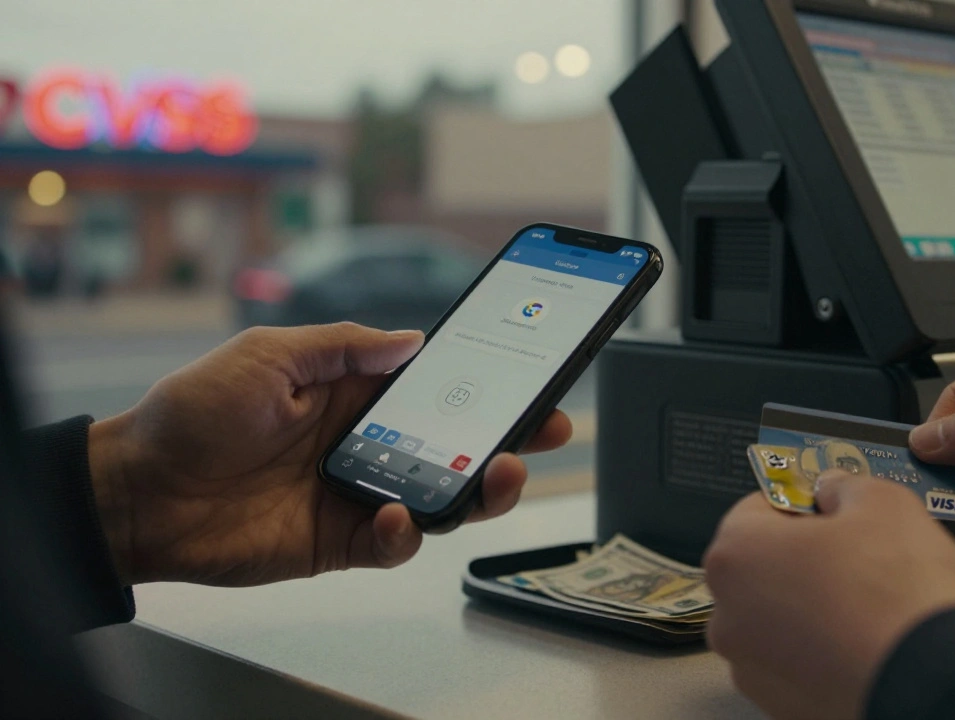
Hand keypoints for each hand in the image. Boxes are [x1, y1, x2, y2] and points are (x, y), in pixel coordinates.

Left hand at [88, 323, 571, 585]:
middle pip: (457, 445)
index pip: (439, 387)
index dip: (487, 385)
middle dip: (509, 438)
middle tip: (545, 430)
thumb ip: (344, 346)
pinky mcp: (341, 541)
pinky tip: (398, 516)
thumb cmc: (193, 414)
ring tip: (498, 475)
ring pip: (442, 497)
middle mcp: (368, 443)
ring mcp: (359, 493)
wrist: (139, 493)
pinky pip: (395, 544)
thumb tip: (413, 341)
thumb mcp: (268, 354)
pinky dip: (407, 533)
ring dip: (479, 489)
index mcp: (356, 393)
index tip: (530, 379)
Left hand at [704, 472, 954, 719]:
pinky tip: (863, 641)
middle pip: (765, 566)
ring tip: (868, 605)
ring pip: (780, 619)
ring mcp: (751, 667)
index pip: (757, 507)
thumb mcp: (883, 503)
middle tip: (858, 555)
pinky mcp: (781, 706)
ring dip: (814, 607)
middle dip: (806, 557)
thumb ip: (845, 486)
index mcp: (737, 555)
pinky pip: (798, 663)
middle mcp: (729, 616)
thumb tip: (834, 489)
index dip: (803, 502)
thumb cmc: (899, 599)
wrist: (931, 683)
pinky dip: (824, 650)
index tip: (831, 509)